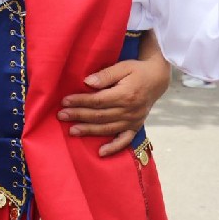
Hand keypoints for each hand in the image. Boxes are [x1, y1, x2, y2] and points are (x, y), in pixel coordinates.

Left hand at [58, 31, 170, 156]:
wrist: (157, 80)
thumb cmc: (137, 71)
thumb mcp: (123, 67)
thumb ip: (105, 75)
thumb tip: (88, 82)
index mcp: (125, 95)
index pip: (98, 101)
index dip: (81, 101)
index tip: (65, 101)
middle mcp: (129, 111)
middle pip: (100, 116)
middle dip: (79, 116)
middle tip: (61, 115)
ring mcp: (133, 121)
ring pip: (107, 128)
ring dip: (89, 131)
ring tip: (72, 131)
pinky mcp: (136, 127)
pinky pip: (124, 141)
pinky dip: (113, 148)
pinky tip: (100, 153)